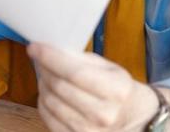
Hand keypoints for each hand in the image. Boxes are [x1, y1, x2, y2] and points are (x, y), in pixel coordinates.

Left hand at [27, 43, 158, 131]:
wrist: (135, 118)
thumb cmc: (118, 88)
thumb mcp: (109, 68)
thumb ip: (81, 59)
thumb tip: (50, 50)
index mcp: (115, 90)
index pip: (74, 72)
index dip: (50, 58)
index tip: (35, 47)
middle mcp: (103, 114)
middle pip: (59, 87)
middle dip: (44, 68)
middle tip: (40, 59)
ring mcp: (89, 130)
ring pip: (50, 102)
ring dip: (43, 84)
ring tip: (47, 75)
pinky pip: (47, 118)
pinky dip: (43, 102)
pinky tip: (48, 93)